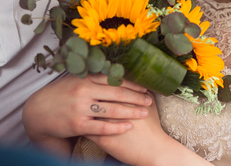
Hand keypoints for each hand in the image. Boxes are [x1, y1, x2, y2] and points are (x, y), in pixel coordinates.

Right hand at [22, 74, 151, 156]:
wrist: (37, 112)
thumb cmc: (61, 94)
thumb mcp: (76, 81)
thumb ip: (94, 77)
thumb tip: (117, 71)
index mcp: (86, 78)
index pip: (115, 79)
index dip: (133, 83)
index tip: (146, 87)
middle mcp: (84, 91)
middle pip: (117, 93)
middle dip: (136, 97)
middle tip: (150, 100)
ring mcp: (80, 108)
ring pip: (112, 110)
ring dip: (131, 111)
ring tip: (145, 113)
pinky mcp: (77, 124)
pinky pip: (101, 127)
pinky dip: (117, 127)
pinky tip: (128, 127)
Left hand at [88, 94, 211, 165]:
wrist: (153, 149)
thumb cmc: (152, 127)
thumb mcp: (149, 106)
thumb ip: (141, 93)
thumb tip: (138, 84)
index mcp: (121, 99)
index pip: (105, 88)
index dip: (98, 84)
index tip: (92, 81)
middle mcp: (110, 110)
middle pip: (92, 99)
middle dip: (85, 94)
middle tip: (80, 91)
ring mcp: (103, 124)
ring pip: (86, 114)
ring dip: (81, 110)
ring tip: (77, 106)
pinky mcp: (100, 139)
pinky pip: (86, 131)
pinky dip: (82, 127)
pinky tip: (79, 123)